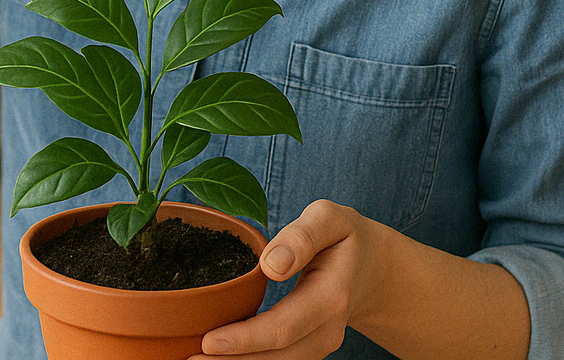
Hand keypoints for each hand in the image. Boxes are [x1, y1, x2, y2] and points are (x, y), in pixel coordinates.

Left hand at [192, 200, 386, 358]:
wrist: (374, 269)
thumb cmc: (344, 237)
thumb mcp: (330, 218)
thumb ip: (303, 235)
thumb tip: (272, 265)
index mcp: (331, 295)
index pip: (285, 326)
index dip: (246, 339)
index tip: (209, 340)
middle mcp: (328, 329)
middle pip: (278, 357)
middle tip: (189, 358)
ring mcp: (320, 344)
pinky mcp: (308, 348)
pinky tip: (219, 357)